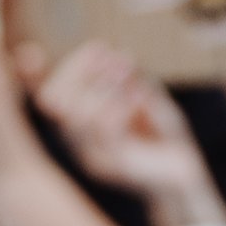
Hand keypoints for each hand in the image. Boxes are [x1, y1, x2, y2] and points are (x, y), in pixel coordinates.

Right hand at [32, 42, 225, 225]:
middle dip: (81, 69)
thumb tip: (108, 53)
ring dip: (101, 83)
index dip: (41, 72)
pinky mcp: (116, 166)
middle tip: (114, 56)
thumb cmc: (163, 137)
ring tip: (127, 69)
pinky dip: (120, 104)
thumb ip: (124, 77)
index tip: (89, 48)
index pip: (47, 96)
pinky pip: (105, 130)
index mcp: (79, 127)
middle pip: (53, 101)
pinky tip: (138, 97)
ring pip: (76, 115)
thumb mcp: (143, 97)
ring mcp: (95, 157)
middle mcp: (80, 144)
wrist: (185, 177)